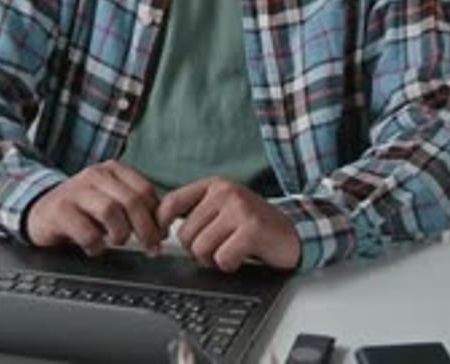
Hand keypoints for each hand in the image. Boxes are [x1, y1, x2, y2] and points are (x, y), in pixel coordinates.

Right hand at [25, 160, 162, 255]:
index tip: (163, 235)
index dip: (157, 216)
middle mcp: (95, 175)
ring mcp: (76, 191)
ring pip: (111, 212)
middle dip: (146, 229)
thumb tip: (164, 227)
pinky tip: (94, 248)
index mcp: (112, 169)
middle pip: (132, 201)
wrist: (40, 210)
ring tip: (117, 242)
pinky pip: (86, 231)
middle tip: (151, 248)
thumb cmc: (82, 209)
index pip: (145, 189)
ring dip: (120, 234)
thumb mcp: (110, 199)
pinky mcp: (60, 211)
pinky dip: (95, 245)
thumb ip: (134, 206)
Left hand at [157, 176, 299, 271]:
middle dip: (197, 250)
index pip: (172, 202)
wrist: (291, 232)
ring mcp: (239, 208)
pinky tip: (242, 256)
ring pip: (201, 248)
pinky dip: (229, 265)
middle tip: (217, 247)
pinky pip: (222, 258)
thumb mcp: (222, 209)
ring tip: (230, 250)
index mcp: (213, 185)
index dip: (161, 224)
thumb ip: (195, 212)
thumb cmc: (251, 225)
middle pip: (184, 234)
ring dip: (213, 259)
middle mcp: (225, 192)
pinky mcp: (252, 228)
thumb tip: (158, 224)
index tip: (164, 237)